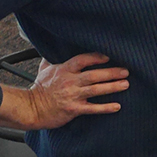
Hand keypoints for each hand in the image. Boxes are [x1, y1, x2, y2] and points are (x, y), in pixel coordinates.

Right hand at [1, 52, 127, 130]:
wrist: (31, 108)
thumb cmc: (39, 88)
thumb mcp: (44, 69)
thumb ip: (53, 58)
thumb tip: (55, 47)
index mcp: (64, 70)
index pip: (83, 60)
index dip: (96, 57)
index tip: (109, 56)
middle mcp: (70, 82)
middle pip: (94, 75)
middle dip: (111, 72)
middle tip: (126, 71)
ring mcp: (72, 96)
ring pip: (96, 90)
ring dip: (112, 87)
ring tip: (126, 84)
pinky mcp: (74, 109)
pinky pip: (92, 109)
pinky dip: (105, 108)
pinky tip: (117, 106)